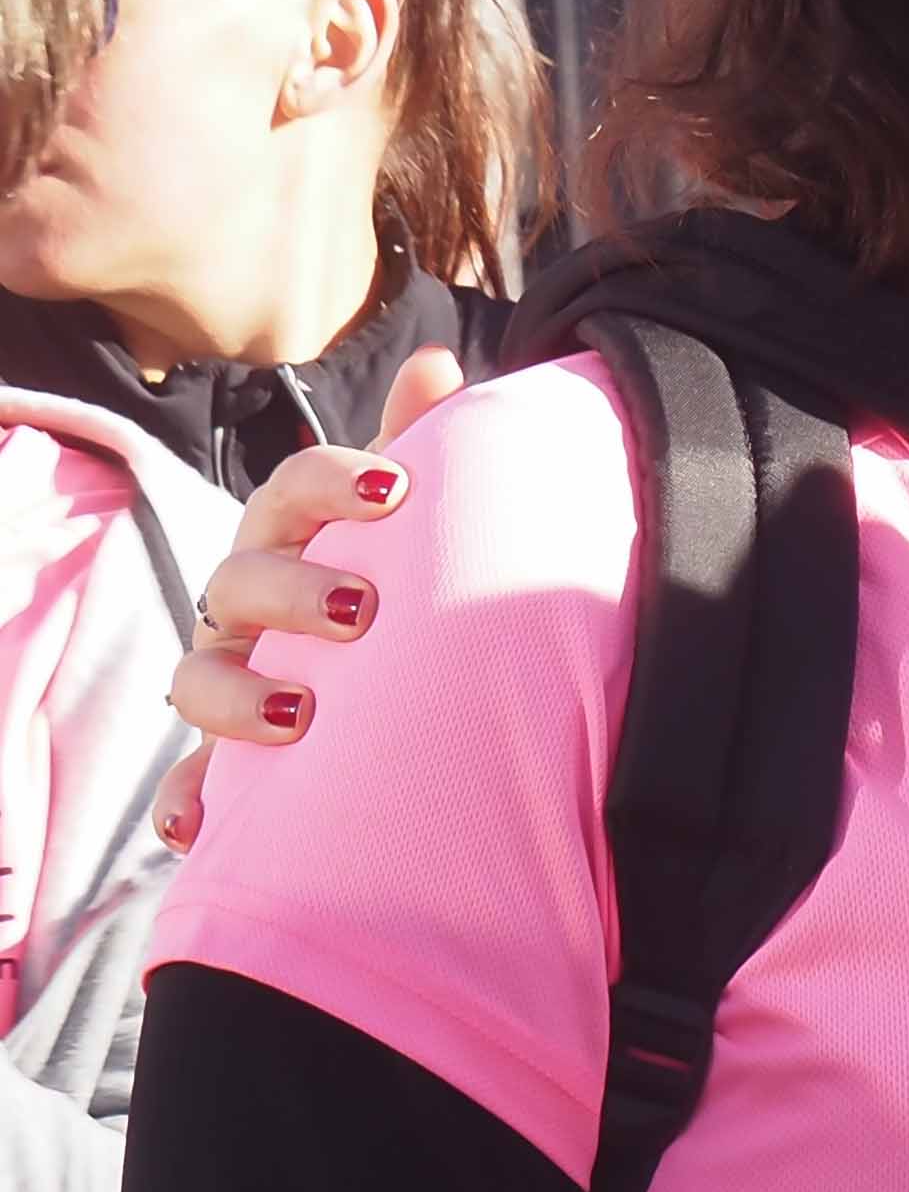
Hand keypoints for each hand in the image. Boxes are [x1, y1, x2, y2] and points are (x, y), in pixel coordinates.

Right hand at [149, 345, 456, 847]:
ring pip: (199, 680)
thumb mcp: (410, 526)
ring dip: (238, 693)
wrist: (384, 691)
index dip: (335, 483)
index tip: (396, 489)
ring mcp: (229, 682)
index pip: (294, 494)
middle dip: (289, 590)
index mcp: (294, 540)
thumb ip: (423, 447)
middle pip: (237, 582)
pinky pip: (188, 788)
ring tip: (300, 713)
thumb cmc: (391, 585)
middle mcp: (247, 607)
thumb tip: (436, 364)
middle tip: (361, 609)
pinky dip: (188, 804)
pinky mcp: (224, 764)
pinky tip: (201, 827)